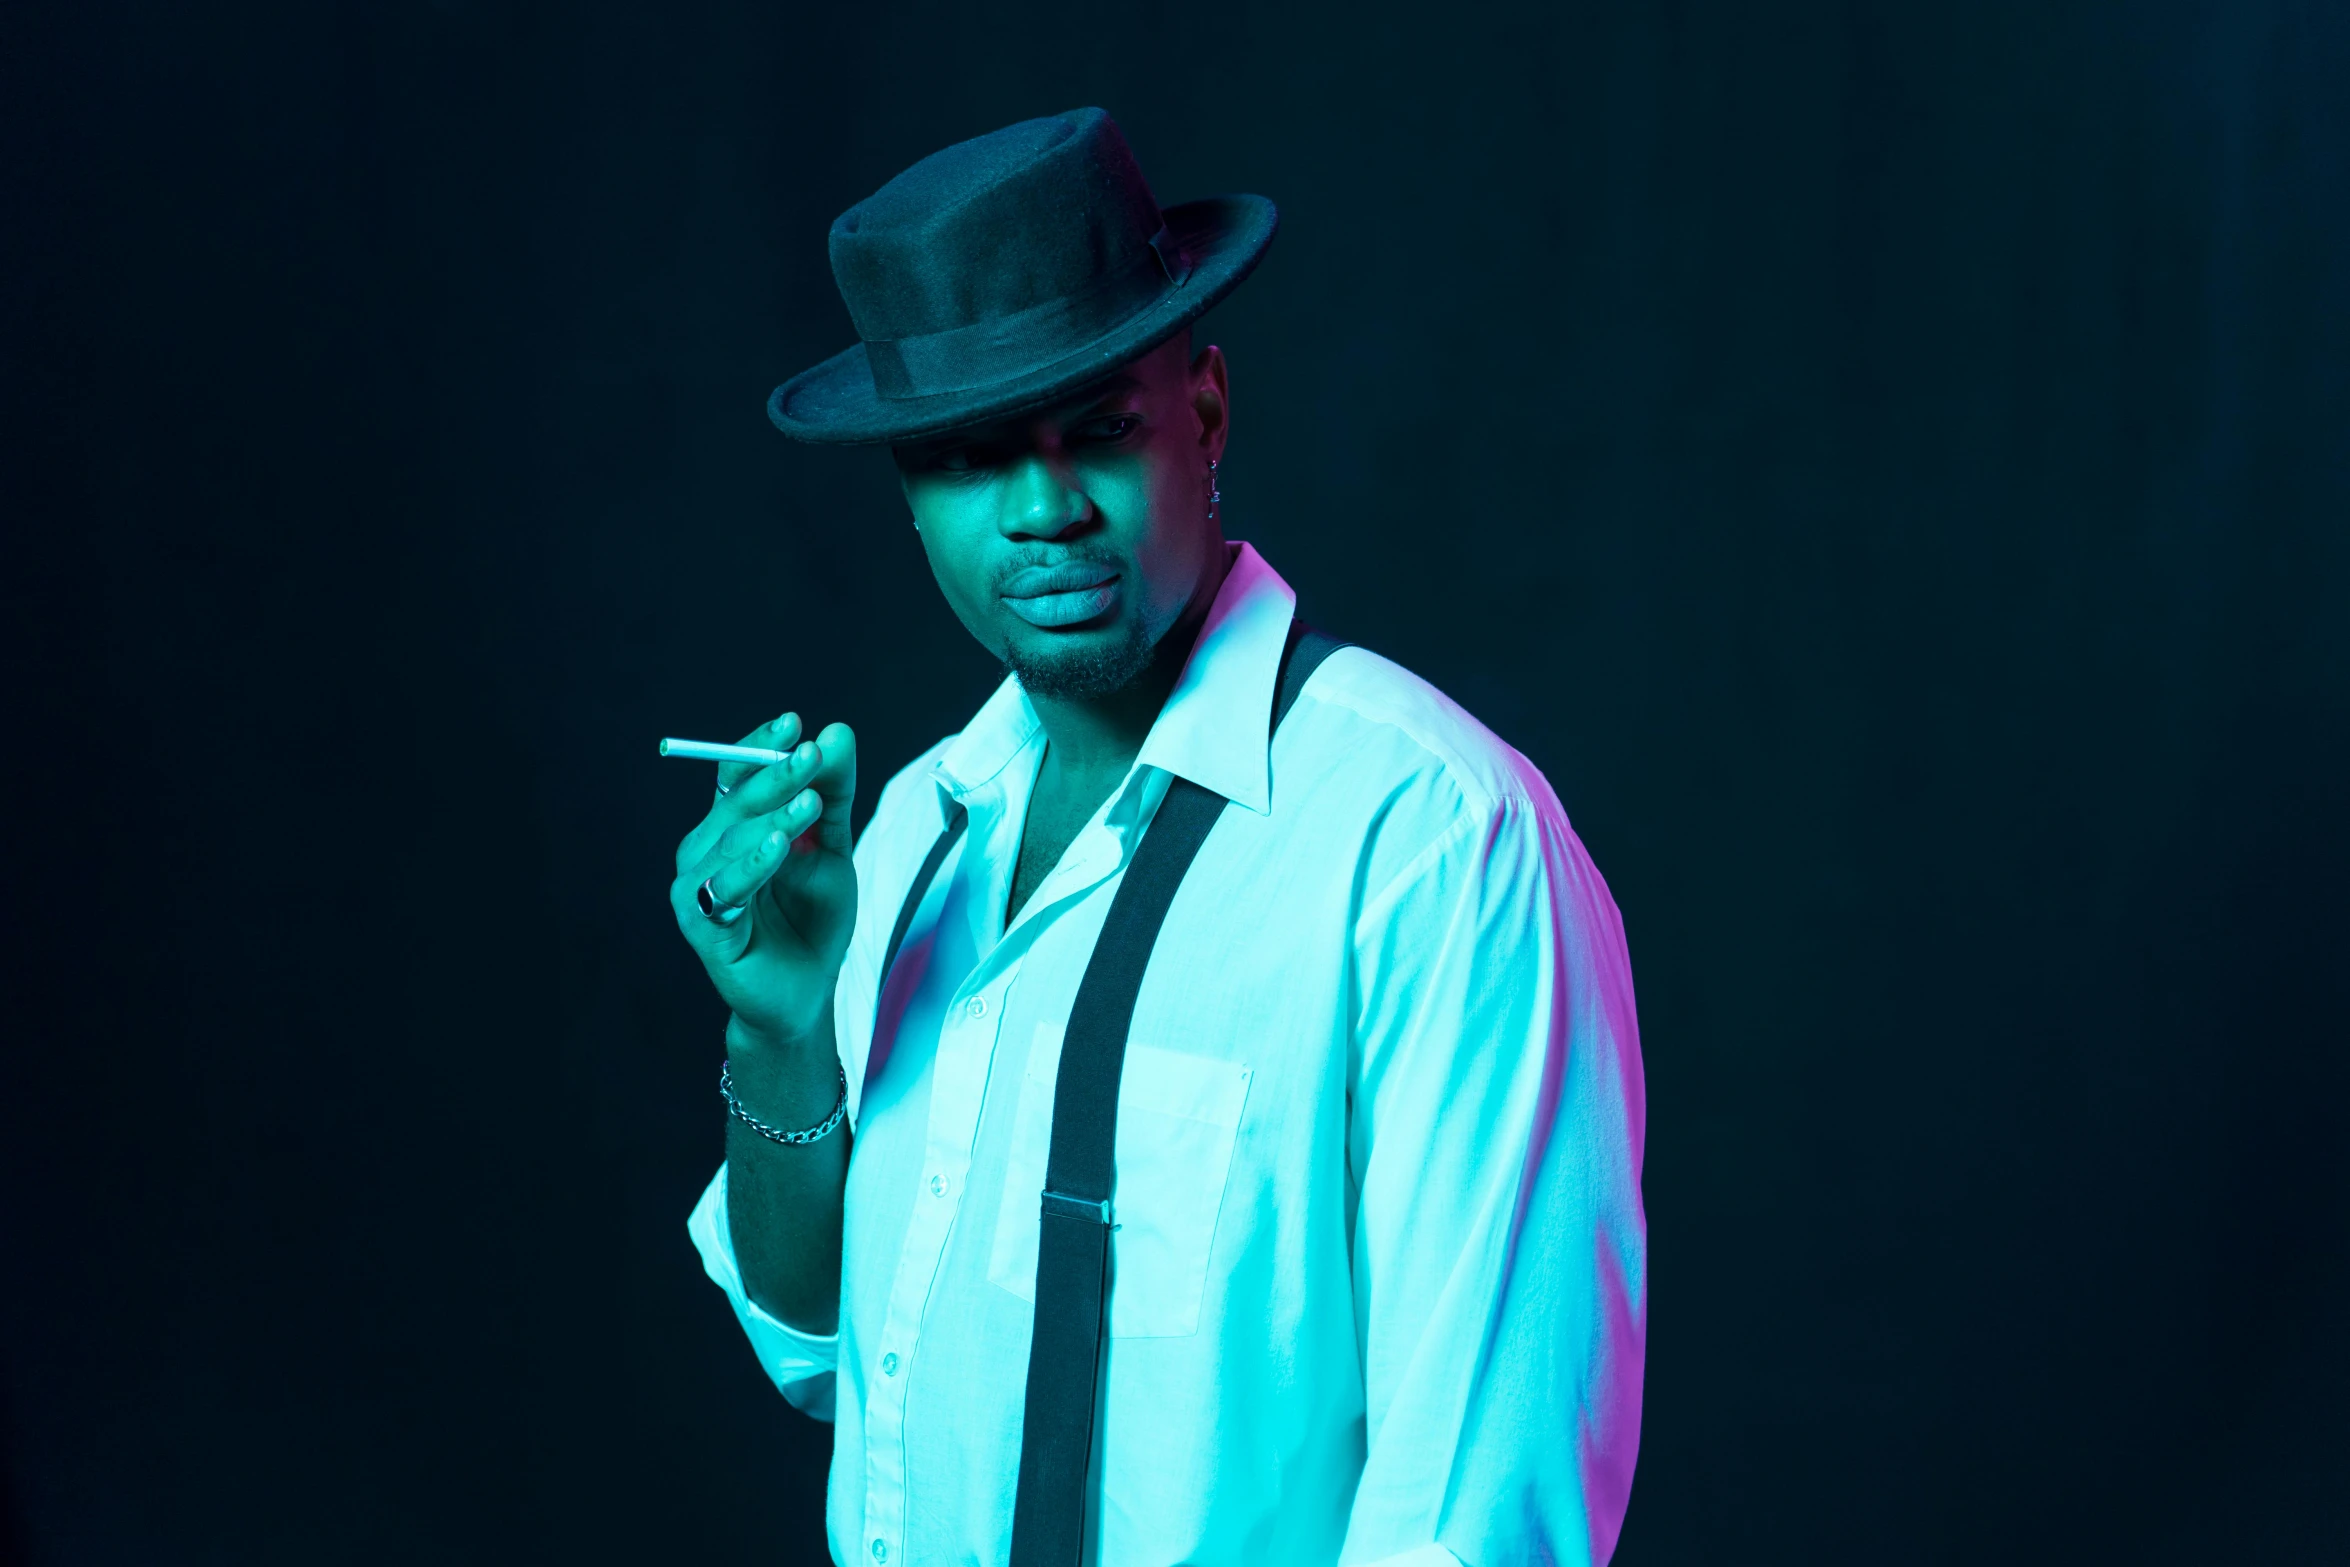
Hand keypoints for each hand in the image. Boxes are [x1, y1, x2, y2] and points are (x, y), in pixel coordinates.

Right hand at [670, 712, 858, 1048]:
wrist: (807, 991)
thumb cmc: (813, 919)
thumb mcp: (832, 847)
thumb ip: (833, 793)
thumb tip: (837, 731)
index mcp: (731, 827)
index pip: (738, 774)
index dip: (761, 747)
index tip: (794, 722)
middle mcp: (705, 850)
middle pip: (736, 801)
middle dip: (776, 774)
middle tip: (810, 753)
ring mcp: (697, 887)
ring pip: (731, 839)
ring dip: (772, 816)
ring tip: (808, 800)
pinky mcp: (701, 925)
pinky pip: (724, 887)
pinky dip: (752, 865)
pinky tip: (779, 846)